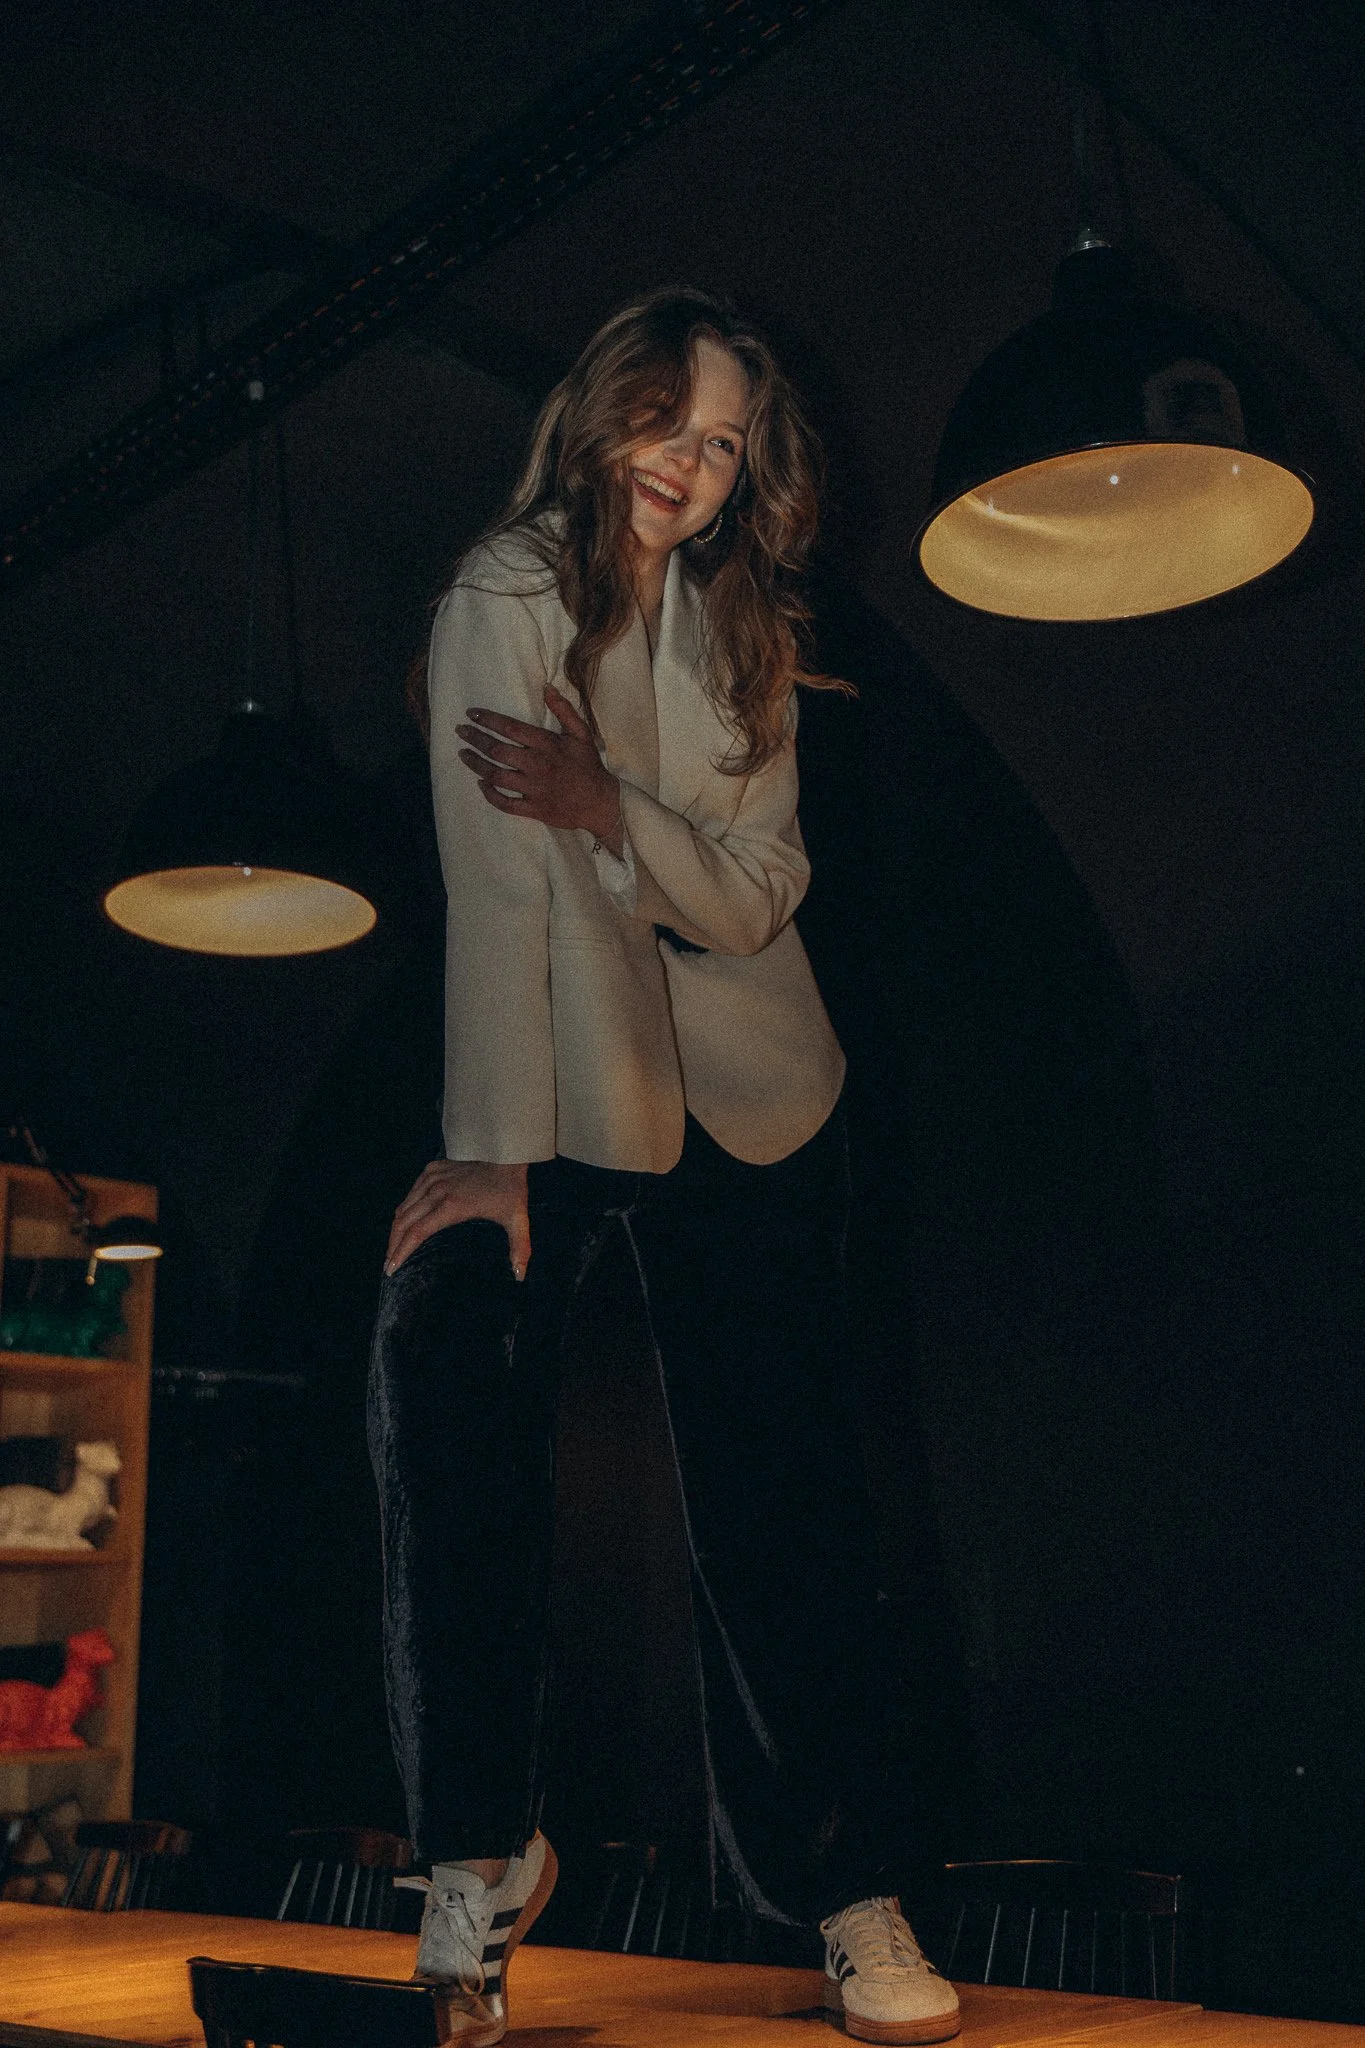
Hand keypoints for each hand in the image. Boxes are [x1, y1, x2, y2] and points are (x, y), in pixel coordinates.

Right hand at [385, 1160, 530, 1278]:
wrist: (506, 1152)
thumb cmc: (510, 1188)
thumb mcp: (517, 1218)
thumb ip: (520, 1248)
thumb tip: (519, 1276)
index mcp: (452, 1206)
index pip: (417, 1233)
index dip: (401, 1252)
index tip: (391, 1269)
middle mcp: (436, 1192)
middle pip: (403, 1222)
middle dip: (392, 1246)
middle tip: (388, 1265)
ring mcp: (432, 1178)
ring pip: (403, 1207)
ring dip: (395, 1229)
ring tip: (392, 1247)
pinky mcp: (432, 1169)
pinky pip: (411, 1193)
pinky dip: (404, 1209)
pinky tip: (405, 1222)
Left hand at [456, 686, 622, 853]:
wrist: (600, 802)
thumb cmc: (588, 766)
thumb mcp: (581, 733)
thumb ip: (564, 710)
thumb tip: (547, 688)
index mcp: (547, 745)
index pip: (510, 728)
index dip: (487, 720)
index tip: (471, 714)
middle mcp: (537, 765)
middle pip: (497, 750)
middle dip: (475, 739)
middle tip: (461, 732)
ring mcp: (534, 788)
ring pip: (496, 776)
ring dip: (476, 764)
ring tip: (463, 754)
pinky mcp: (534, 809)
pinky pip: (506, 803)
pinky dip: (490, 795)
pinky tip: (481, 784)